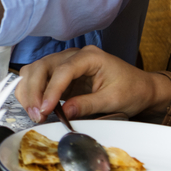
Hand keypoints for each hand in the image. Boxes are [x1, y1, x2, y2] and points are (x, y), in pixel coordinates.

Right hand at [15, 46, 170, 122]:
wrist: (141, 88)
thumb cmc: (132, 91)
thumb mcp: (114, 100)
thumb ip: (88, 105)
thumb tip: (64, 113)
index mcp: (90, 57)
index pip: (62, 70)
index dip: (50, 90)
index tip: (45, 109)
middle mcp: (73, 55)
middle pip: (42, 67)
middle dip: (34, 91)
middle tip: (37, 115)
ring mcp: (64, 63)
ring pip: (34, 71)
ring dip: (29, 92)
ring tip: (34, 113)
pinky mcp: (59, 74)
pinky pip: (37, 79)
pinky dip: (31, 92)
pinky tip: (36, 108)